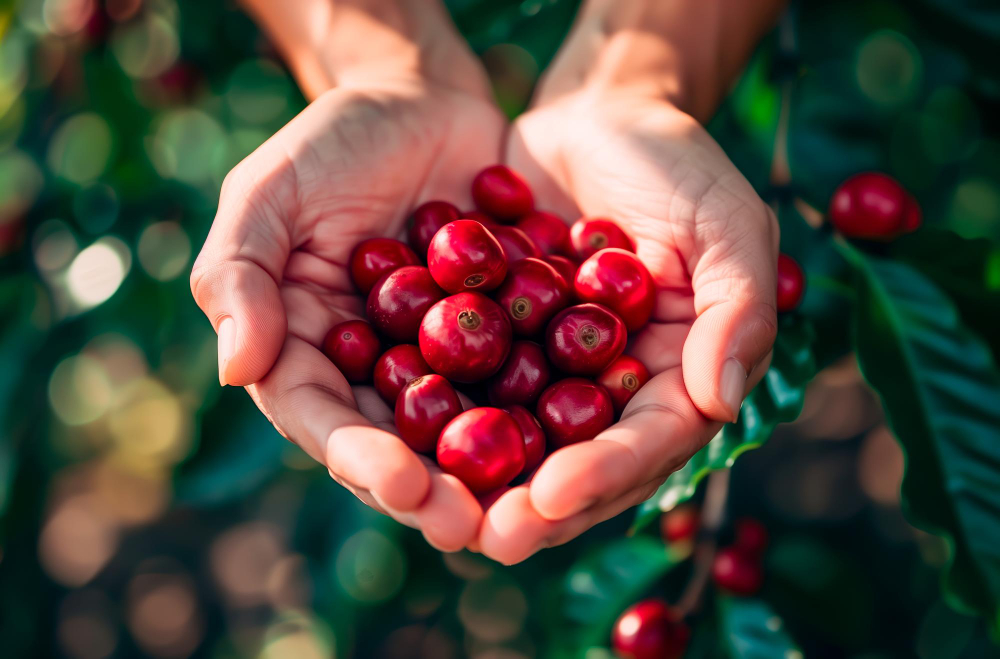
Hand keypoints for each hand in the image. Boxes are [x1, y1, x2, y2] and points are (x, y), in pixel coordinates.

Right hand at [191, 5, 506, 550]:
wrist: (423, 101)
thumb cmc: (331, 143)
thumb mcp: (270, 193)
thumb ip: (239, 275)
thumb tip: (236, 370)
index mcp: (311, 353)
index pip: (326, 420)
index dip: (359, 459)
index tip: (399, 484)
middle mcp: (380, 373)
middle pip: (402, 448)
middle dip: (435, 493)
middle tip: (474, 527)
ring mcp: (448, 362)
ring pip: (469, 432)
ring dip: (499, 477)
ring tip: (534, 509)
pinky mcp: (510, 337)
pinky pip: (531, 378)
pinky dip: (556, 409)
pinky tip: (591, 435)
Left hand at [476, 88, 778, 562]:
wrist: (596, 115)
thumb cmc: (675, 163)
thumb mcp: (724, 221)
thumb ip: (736, 306)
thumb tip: (722, 401)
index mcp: (675, 374)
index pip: (648, 440)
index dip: (607, 473)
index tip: (555, 495)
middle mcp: (610, 388)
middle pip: (577, 461)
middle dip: (534, 505)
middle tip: (485, 537)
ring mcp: (549, 371)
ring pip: (516, 439)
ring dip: (477, 480)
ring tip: (432, 507)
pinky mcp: (495, 342)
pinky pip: (465, 382)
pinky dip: (436, 408)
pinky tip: (392, 435)